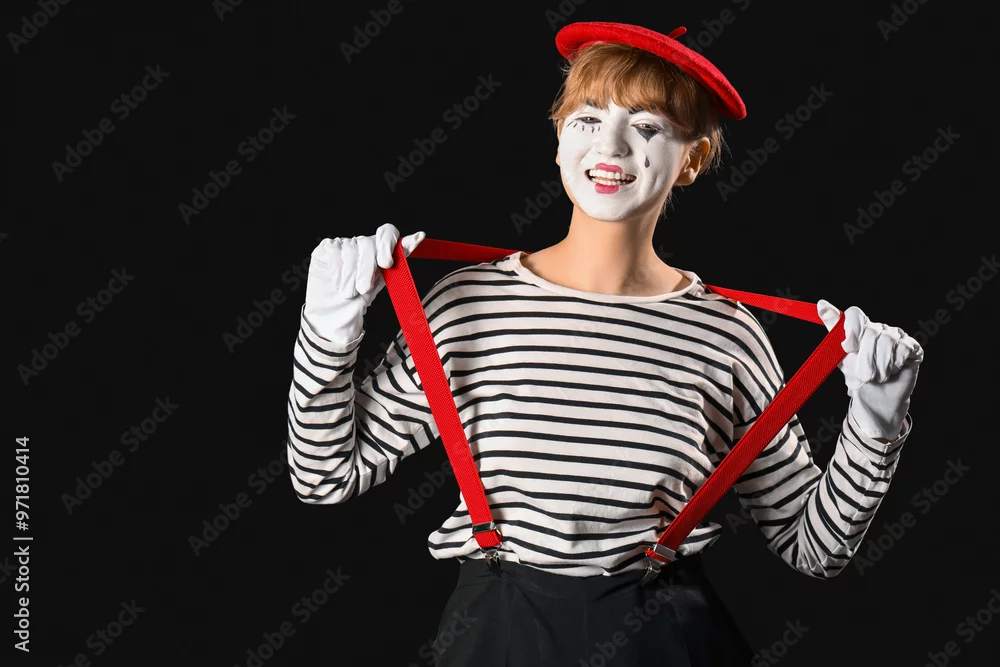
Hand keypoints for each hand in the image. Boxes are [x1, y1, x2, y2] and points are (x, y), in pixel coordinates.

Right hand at [303, 224, 424, 342]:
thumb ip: (399, 263)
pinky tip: (338, 283)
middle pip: (369, 243)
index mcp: (380, 250)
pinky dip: (338, 271)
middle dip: (367, 268)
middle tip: (363, 289)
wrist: (335, 313)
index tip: (389, 259)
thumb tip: (419, 237)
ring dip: (351, 276)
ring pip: (351, 250)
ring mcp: (344, 244)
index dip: (389, 242)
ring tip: (349, 293)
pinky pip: (335, 252)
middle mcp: (363, 244)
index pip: (388, 232)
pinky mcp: (327, 248)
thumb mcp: (382, 283)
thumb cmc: (359, 299)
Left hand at [817, 300, 923, 440]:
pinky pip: (903, 347)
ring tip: (878, 375)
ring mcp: (896, 336)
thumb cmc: (858, 378)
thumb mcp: (841, 357)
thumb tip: (821, 304)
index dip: (852, 329)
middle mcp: (878, 329)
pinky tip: (893, 370)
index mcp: (860, 329)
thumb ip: (833, 331)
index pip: (855, 314)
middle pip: (871, 331)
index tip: (848, 347)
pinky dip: (895, 364)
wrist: (876, 399)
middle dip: (865, 357)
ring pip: (887, 340)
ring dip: (880, 364)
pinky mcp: (911, 346)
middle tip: (865, 373)